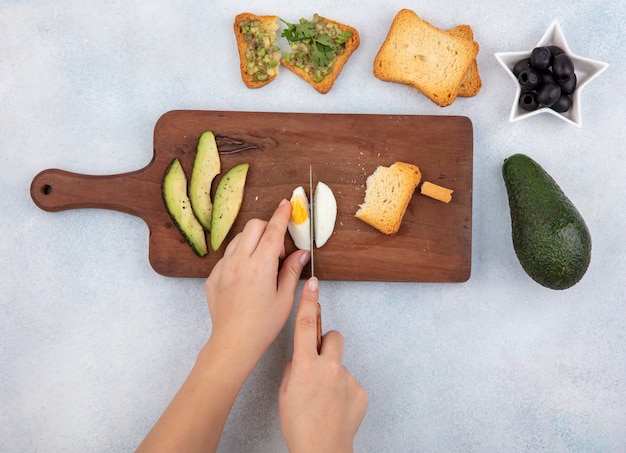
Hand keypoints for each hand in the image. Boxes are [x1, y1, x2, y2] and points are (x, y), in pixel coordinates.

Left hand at [205, 199, 309, 367]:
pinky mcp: (213, 276)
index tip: (287, 204)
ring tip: (262, 266)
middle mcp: (239, 261)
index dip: (282, 214)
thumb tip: (301, 252)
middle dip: (267, 229)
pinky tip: (246, 278)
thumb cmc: (262, 324)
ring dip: (253, 242)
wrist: (233, 342)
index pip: (273, 230)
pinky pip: (227, 256)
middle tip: (277, 252)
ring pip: (239, 239)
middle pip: (253, 226)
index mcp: (260, 265)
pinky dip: (240, 257)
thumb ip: (292, 270)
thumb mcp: (285, 297)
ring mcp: (223, 268)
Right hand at [279, 277, 368, 452]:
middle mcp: (329, 367)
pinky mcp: (361, 391)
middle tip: (319, 363)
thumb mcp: (285, 393)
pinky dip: (343, 391)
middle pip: (333, 337)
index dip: (308, 302)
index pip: (304, 325)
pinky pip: (350, 382)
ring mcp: (347, 378)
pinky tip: (336, 408)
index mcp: (305, 366)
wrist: (322, 450)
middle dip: (326, 344)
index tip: (313, 283)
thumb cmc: (298, 425)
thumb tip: (302, 361)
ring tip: (325, 399)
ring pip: (340, 364)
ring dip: (333, 374)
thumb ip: (294, 369)